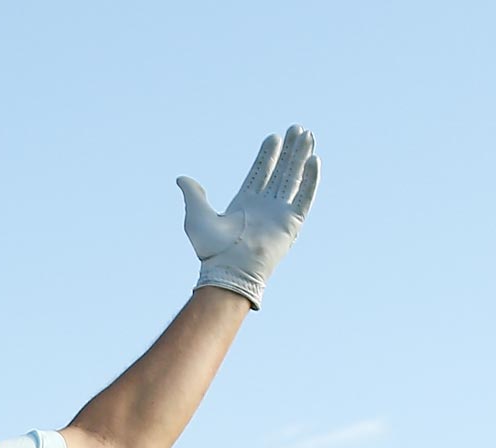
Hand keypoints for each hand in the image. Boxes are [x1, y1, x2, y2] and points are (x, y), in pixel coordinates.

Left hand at [177, 125, 318, 308]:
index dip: (267, 155)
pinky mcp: (291, 222)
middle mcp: (264, 206)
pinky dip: (310, 180)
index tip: (274, 136)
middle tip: (297, 129)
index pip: (260, 172)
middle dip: (288, 150)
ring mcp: (279, 213)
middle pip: (280, 171)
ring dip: (300, 158)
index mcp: (244, 203)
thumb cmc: (212, 249)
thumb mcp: (197, 216)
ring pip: (293, 178)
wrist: (230, 270)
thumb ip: (194, 195)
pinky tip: (314, 160)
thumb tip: (181, 178)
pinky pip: (304, 197)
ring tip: (308, 136)